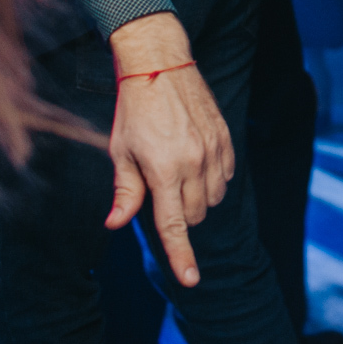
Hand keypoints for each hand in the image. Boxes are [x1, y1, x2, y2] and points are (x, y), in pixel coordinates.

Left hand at [105, 13, 233, 287]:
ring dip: (198, 199)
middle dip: (180, 216)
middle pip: (196, 215)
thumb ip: (125, 191)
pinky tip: (196, 163)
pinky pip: (226, 176)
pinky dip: (213, 180)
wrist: (162, 64)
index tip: (192, 279)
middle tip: (160, 191)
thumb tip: (117, 223)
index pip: (175, 225)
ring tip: (177, 174)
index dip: (182, 256)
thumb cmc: (134, 109)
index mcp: (164, 170)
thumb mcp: (121, 151)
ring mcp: (214, 150)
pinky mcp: (226, 138)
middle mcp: (194, 163)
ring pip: (213, 198)